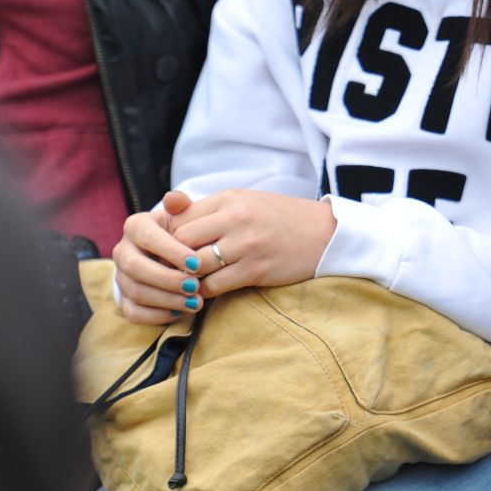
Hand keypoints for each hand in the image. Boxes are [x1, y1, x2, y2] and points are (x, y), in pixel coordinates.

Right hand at [110, 194, 199, 325]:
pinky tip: (179, 313)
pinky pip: (133, 312)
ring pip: (136, 292)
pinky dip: (156, 315)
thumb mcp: (182, 218)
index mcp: (135, 226)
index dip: (171, 251)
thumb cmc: (180, 233)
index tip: (196, 264)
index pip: (148, 237)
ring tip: (195, 303)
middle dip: (168, 279)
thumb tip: (175, 198)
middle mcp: (122, 250)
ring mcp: (120, 276)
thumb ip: (181, 207)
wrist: (168, 254)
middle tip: (195, 287)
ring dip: (167, 300)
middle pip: (137, 268)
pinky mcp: (123, 299)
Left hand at [168, 189, 335, 295]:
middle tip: (177, 270)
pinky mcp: (256, 269)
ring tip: (190, 282)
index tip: (171, 250)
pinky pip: (215, 286)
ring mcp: (246, 244)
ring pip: (196, 266)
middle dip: (175, 259)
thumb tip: (166, 205)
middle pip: (182, 242)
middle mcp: (235, 218)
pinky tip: (209, 291)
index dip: (169, 238)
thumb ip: (205, 207)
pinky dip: (206, 292)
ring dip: (189, 278)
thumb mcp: (243, 202)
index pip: (179, 218)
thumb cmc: (279, 218)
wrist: (324, 233)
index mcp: (229, 198)